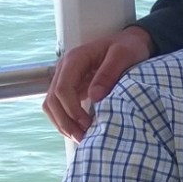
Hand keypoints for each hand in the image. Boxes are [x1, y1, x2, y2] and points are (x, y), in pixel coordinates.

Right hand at [43, 26, 154, 140]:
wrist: (130, 43)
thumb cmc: (128, 47)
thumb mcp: (123, 56)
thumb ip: (109, 74)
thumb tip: (94, 97)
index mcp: (75, 59)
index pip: (62, 88)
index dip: (71, 109)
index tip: (87, 123)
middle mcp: (65, 69)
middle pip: (52, 100)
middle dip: (65, 122)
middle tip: (83, 138)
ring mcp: (66, 79)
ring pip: (52, 106)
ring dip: (63, 124)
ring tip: (81, 138)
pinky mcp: (72, 88)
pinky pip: (61, 107)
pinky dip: (67, 121)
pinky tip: (80, 131)